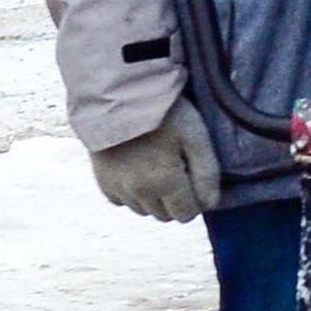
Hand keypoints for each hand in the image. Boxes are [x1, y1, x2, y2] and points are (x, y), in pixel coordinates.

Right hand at [90, 105, 220, 223]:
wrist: (118, 95)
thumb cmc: (165, 113)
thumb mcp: (196, 137)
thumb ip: (207, 174)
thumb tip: (209, 204)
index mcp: (164, 184)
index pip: (185, 214)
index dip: (195, 200)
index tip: (194, 178)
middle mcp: (138, 193)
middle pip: (164, 214)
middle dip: (175, 200)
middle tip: (178, 170)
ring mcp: (117, 188)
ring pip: (143, 209)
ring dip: (153, 198)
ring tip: (157, 167)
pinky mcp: (101, 180)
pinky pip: (120, 200)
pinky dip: (131, 193)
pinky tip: (136, 171)